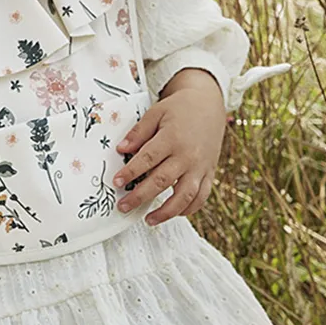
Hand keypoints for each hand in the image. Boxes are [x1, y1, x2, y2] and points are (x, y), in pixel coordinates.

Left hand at [111, 69, 226, 225]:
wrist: (208, 104)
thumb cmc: (179, 109)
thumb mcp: (156, 113)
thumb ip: (138, 132)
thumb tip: (121, 149)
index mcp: (172, 138)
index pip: (147, 159)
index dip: (130, 172)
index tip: (116, 182)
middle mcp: (187, 155)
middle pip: (162, 181)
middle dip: (140, 196)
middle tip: (123, 206)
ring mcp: (200, 167)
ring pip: (184, 196)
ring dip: (166, 212)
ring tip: (148, 220)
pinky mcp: (209, 173)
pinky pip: (201, 197)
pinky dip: (188, 209)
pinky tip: (173, 214)